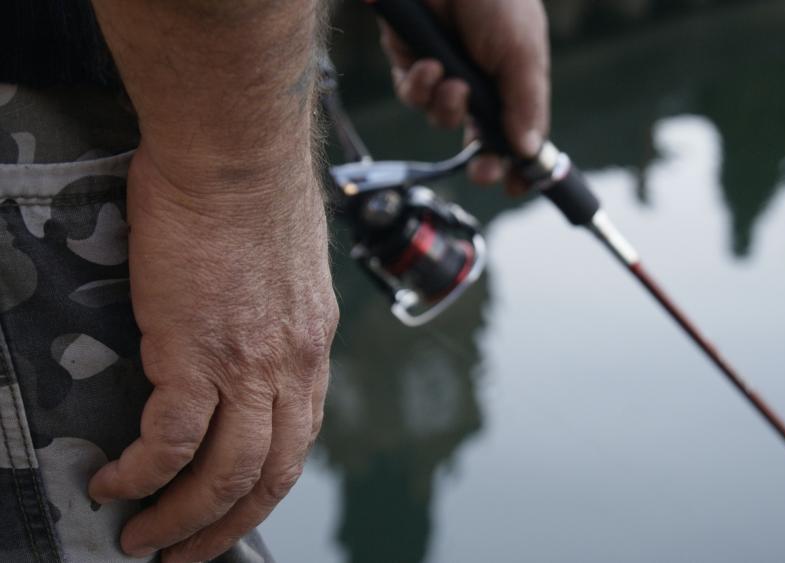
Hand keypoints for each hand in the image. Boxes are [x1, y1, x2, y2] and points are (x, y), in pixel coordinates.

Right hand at [87, 147, 337, 561]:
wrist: (235, 153)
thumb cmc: (253, 191)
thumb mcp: (287, 267)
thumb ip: (275, 314)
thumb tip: (246, 336)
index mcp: (312, 346)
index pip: (298, 438)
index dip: (265, 486)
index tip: (237, 510)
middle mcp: (291, 366)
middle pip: (269, 475)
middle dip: (227, 526)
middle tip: (188, 554)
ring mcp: (248, 365)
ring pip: (225, 475)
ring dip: (182, 518)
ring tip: (144, 539)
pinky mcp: (196, 353)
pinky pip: (170, 442)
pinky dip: (141, 473)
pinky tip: (113, 481)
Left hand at [380, 0, 550, 194]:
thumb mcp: (522, 52)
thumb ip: (527, 104)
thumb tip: (530, 150)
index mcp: (514, 79)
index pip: (520, 133)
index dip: (519, 164)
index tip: (518, 187)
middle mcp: (480, 80)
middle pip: (478, 138)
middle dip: (481, 159)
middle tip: (483, 169)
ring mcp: (444, 73)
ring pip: (441, 119)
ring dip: (447, 108)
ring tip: (452, 81)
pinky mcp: (411, 61)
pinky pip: (412, 95)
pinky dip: (419, 86)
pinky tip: (427, 64)